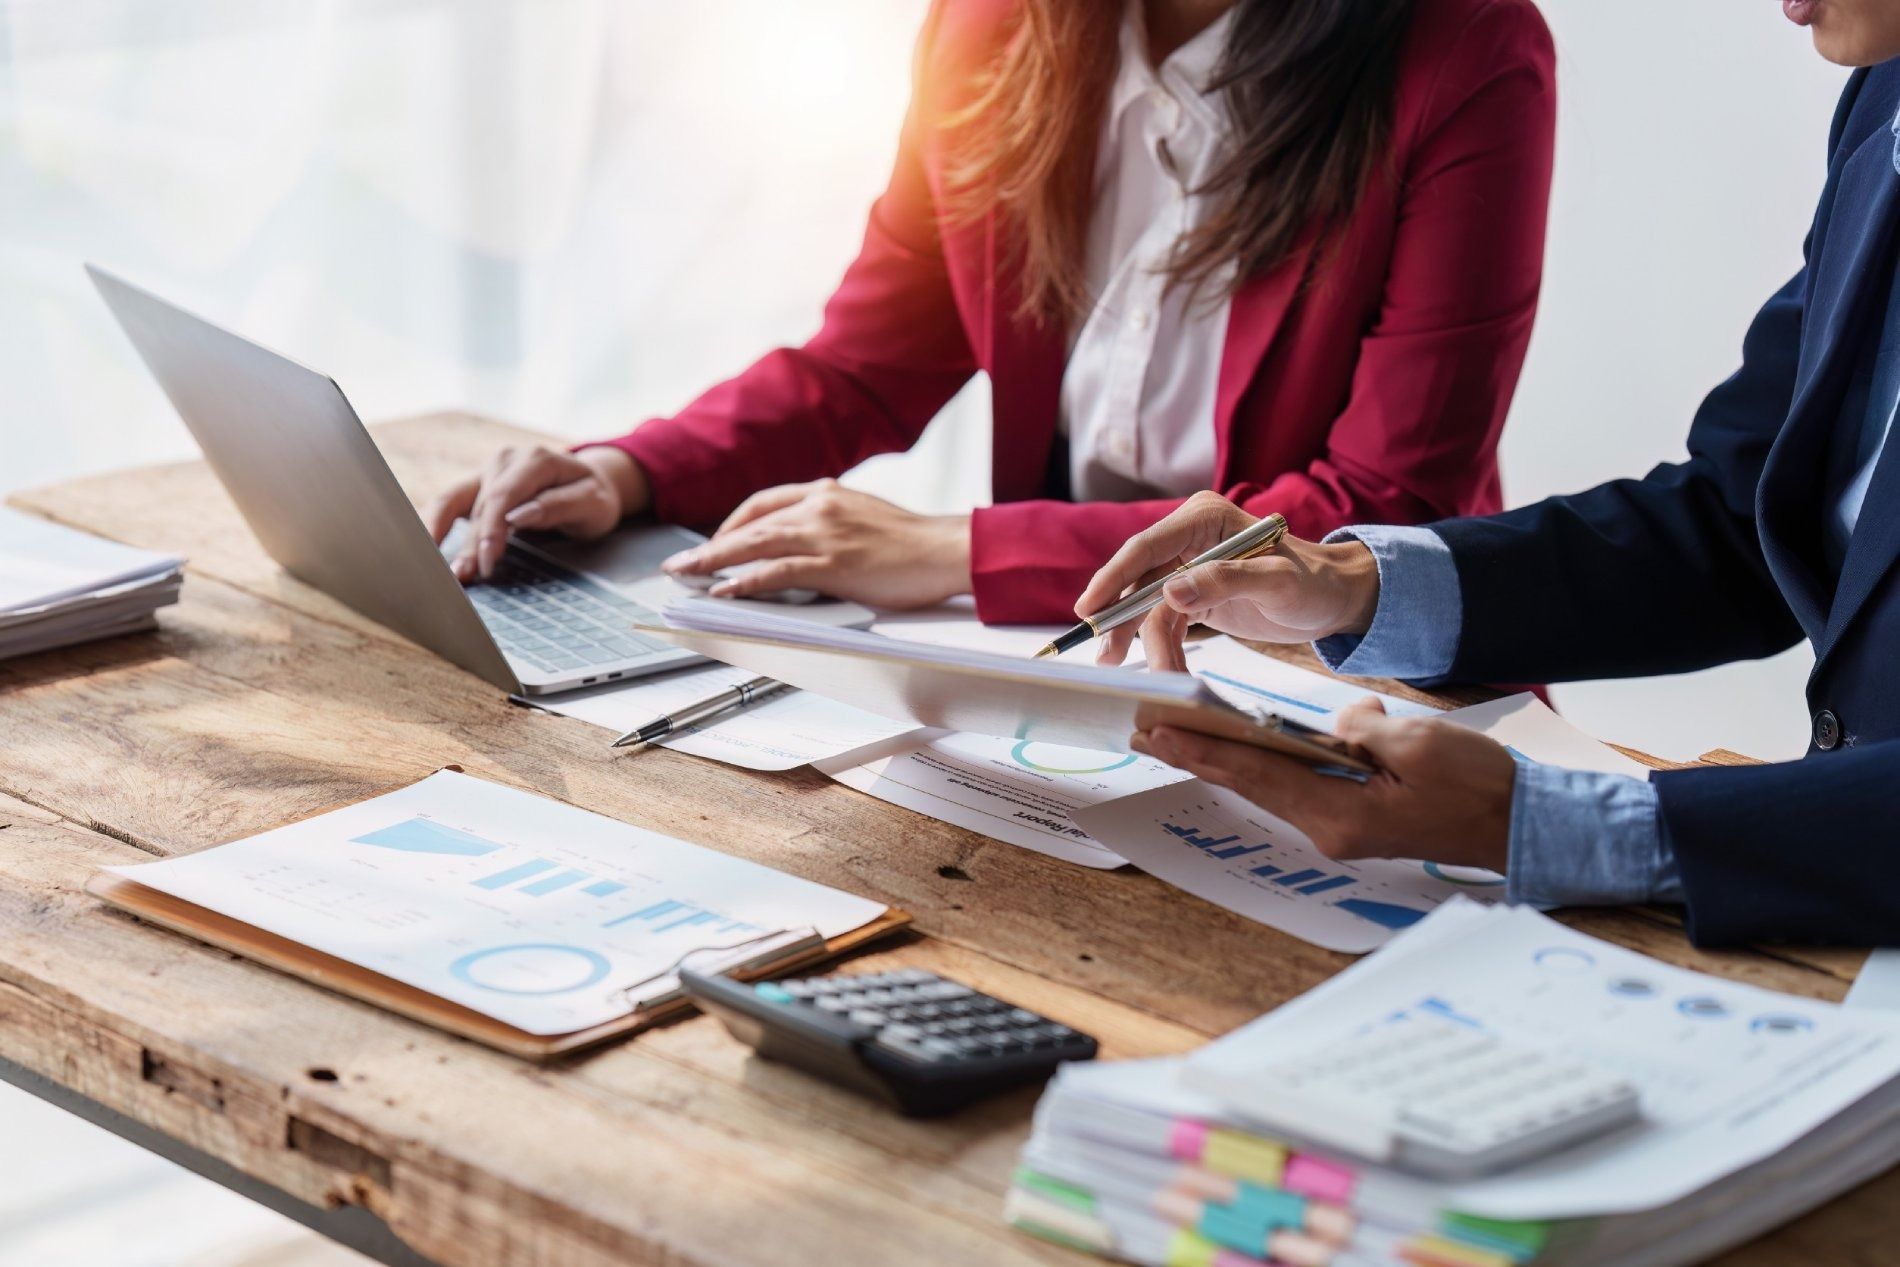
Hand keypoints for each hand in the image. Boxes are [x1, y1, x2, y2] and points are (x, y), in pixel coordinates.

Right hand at [425, 445, 650, 581]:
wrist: (592, 484)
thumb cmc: (594, 497)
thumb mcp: (593, 502)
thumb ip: (558, 506)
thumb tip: (519, 515)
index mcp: (535, 460)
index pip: (503, 496)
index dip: (491, 531)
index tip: (488, 562)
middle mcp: (506, 460)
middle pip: (479, 505)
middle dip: (468, 544)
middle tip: (459, 577)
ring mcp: (488, 471)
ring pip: (456, 503)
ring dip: (440, 535)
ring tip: (434, 566)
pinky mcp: (478, 486)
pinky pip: (449, 503)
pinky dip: (435, 525)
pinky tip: (423, 547)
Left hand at [662, 479, 972, 608]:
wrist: (947, 549)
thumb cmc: (913, 541)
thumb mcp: (864, 517)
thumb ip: (831, 522)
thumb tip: (806, 544)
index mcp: (826, 492)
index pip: (763, 503)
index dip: (732, 523)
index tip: (715, 541)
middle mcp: (820, 506)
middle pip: (749, 524)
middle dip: (709, 545)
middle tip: (680, 563)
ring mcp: (825, 534)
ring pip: (754, 545)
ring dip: (713, 561)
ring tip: (687, 575)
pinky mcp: (833, 563)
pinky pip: (777, 572)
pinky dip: (745, 581)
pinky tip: (724, 590)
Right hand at [1073, 491, 1381, 670]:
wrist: (1333, 600)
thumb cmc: (1314, 583)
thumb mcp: (1278, 582)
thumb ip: (1226, 581)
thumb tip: (1170, 591)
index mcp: (1205, 518)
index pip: (1147, 546)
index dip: (1113, 577)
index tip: (1088, 608)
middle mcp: (1189, 538)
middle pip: (1138, 579)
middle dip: (1121, 620)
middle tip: (1106, 657)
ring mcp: (1188, 568)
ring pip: (1147, 607)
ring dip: (1142, 643)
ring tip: (1144, 676)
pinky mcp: (1192, 596)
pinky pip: (1165, 623)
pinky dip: (1163, 649)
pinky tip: (1166, 672)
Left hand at [1131, 699, 1515, 872]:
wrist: (1520, 824)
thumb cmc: (1476, 786)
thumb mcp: (1416, 744)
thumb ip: (1362, 730)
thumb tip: (1337, 724)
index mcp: (1337, 815)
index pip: (1254, 774)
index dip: (1203, 749)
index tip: (1157, 732)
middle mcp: (1327, 829)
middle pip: (1250, 783)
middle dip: (1198, 752)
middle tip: (1144, 730)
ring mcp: (1338, 827)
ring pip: (1269, 785)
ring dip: (1225, 757)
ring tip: (1174, 735)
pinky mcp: (1352, 818)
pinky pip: (1297, 787)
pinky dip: (1266, 764)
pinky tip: (1242, 746)